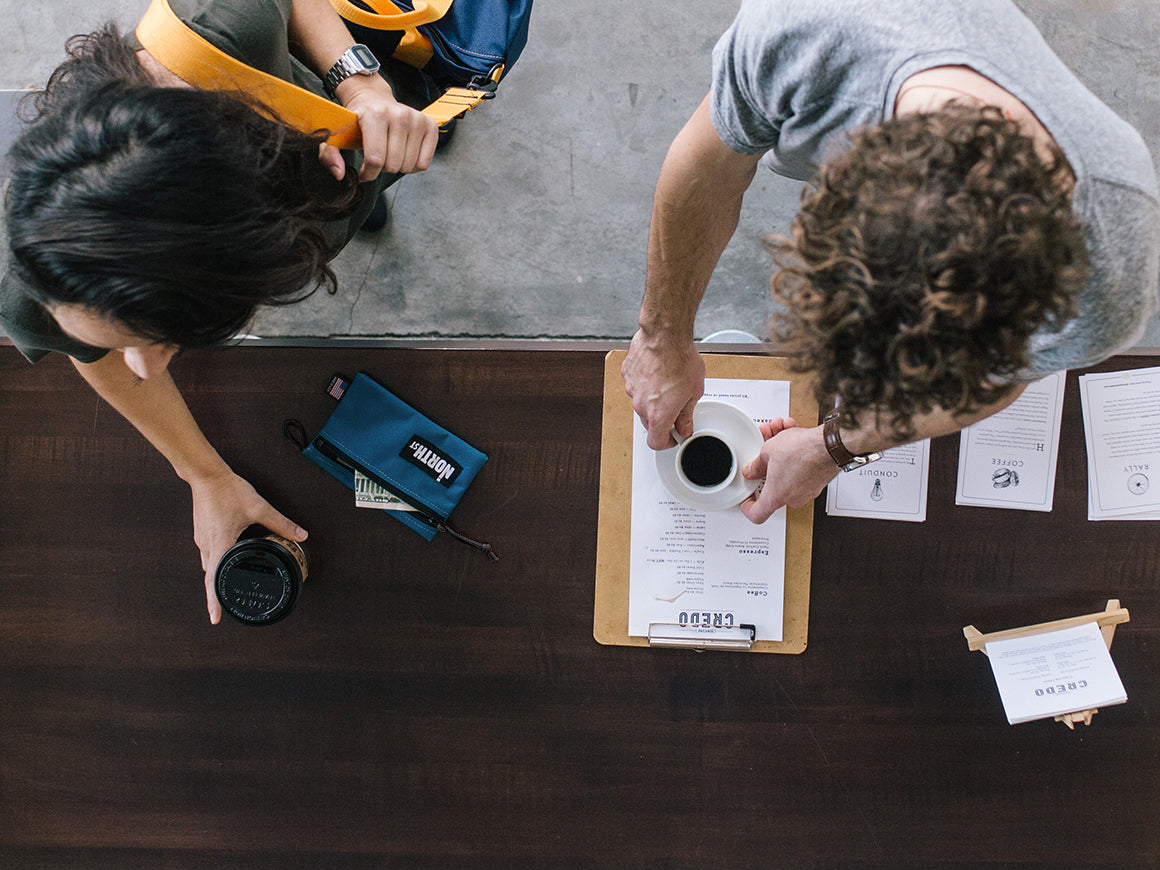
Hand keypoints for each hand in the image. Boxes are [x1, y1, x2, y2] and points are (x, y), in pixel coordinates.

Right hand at [189, 469, 307, 623]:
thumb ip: (281, 523)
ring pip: (210, 565)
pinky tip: (227, 559)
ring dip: (218, 576)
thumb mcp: (259, 508)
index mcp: (220, 544)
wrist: (206, 474)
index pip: (214, 580)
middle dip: (218, 592)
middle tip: (225, 608)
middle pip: (211, 577)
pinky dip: (217, 561)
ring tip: (228, 587)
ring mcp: (202, 539)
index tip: (216, 618)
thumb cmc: (228, 490)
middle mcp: (207, 546)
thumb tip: (301, 535)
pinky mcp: (202, 532)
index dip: (215, 601)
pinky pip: (209, 553)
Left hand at [320, 74, 438, 181]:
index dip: (368, 173)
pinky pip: (423, 163)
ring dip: (397, 166)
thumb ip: (329, 155)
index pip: (375, 159)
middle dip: (382, 168)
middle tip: (377, 156)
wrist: (373, 98)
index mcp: (375, 115)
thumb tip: (339, 174)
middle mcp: (399, 114)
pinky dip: (413, 165)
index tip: (364, 171)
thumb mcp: (337, 134)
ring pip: (409, 166)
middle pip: (392, 165)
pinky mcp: (429, 125)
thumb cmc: (357, 120)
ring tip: (389, 153)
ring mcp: (416, 119)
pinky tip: (404, 153)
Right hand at [622, 329, 705, 449]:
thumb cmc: (680, 360)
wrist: (665, 335)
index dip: (667, 443)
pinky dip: (645, 384)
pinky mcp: (627, 375)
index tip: (674, 436)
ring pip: (641, 403)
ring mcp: (632, 389)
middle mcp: (641, 405)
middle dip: (662, 419)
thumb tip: (685, 426)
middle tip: (676, 408)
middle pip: (649, 423)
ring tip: (668, 384)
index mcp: (659, 414)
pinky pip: (636, 386)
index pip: (656, 442)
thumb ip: (686, 414)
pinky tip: (657, 373)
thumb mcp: (693, 392)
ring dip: (653, 399)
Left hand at [738, 420, 837, 523]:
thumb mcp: (768, 451)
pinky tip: (792, 436)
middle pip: (771, 485)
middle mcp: (793, 498)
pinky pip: (799, 469)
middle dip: (766, 464)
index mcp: (777, 496)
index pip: (757, 514)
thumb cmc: (804, 451)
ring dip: (781, 454)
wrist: (831, 445)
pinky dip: (795, 455)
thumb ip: (756, 465)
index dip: (747, 507)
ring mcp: (806, 491)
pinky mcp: (816, 481)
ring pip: (786, 473)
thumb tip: (751, 470)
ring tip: (779, 434)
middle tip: (763, 449)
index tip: (745, 499)